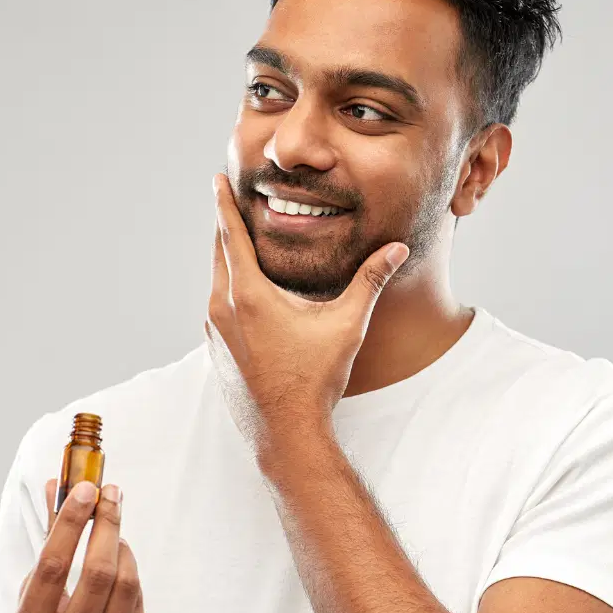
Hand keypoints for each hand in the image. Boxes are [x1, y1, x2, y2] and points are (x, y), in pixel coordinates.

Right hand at [3, 477, 148, 612]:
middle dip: (107, 526)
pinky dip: (130, 582)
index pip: (52, 568)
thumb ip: (46, 549)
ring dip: (123, 549)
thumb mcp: (30, 605)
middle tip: (111, 495)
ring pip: (126, 588)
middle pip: (97, 575)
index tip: (85, 488)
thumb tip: (55, 486)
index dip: (71, 523)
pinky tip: (122, 572)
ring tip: (115, 532)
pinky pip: (138, 609)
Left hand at [205, 172, 408, 452]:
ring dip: (227, 259)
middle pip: (219, 253)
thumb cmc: (315, 379)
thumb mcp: (346, 325)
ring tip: (239, 243)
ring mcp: (214, 331)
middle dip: (226, 226)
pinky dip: (227, 288)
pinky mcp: (216, 350)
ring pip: (216, 280)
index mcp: (249, 294)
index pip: (231, 234)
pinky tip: (245, 293)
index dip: (224, 204)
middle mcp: (223, 307)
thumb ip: (370, 281)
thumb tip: (398, 248)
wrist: (286, 433)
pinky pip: (217, 305)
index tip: (216, 179)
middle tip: (229, 201)